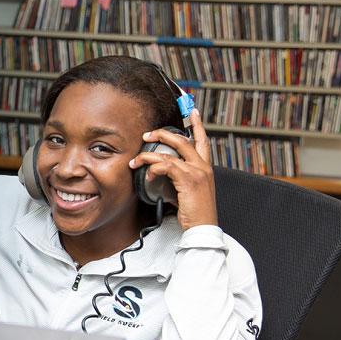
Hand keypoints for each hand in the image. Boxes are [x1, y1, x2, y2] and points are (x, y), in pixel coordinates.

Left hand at [129, 113, 218, 229]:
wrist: (202, 227)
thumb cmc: (193, 212)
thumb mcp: (185, 190)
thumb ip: (175, 177)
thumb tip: (157, 170)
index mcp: (205, 168)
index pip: (203, 141)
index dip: (198, 125)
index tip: (194, 112)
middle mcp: (203, 167)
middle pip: (183, 141)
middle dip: (163, 134)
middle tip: (147, 134)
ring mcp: (197, 172)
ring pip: (169, 154)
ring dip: (148, 155)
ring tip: (135, 160)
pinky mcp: (188, 180)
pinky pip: (166, 166)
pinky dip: (154, 168)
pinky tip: (147, 174)